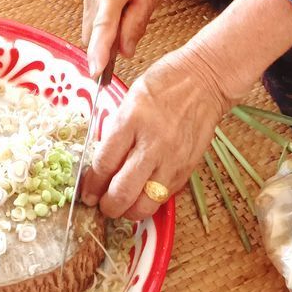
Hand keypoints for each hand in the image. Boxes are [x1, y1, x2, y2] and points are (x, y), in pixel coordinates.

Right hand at [79, 0, 165, 78]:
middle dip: (105, 46)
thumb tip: (124, 52)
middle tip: (128, 42)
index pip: (102, 27)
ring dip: (105, 34)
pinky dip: (102, 23)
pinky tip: (120, 10)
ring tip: (128, 17)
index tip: (95, 73)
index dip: (98, 52)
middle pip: (91, 33)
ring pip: (89, 27)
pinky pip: (90, 16)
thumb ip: (136, 23)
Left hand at [81, 43, 230, 219]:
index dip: (91, 184)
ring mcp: (172, 159)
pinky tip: (142, 194)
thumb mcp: (131, 97)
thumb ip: (117, 130)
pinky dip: (150, 200)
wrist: (205, 79)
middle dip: (107, 206)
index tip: (87, 192)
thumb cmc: (166, 82)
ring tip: (121, 207)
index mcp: (132, 120)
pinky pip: (164, 197)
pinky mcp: (187, 169)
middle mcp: (152, 143)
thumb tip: (103, 160)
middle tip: (101, 205)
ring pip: (145, 204)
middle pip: (122, 191)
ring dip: (128, 211)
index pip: (104, 163)